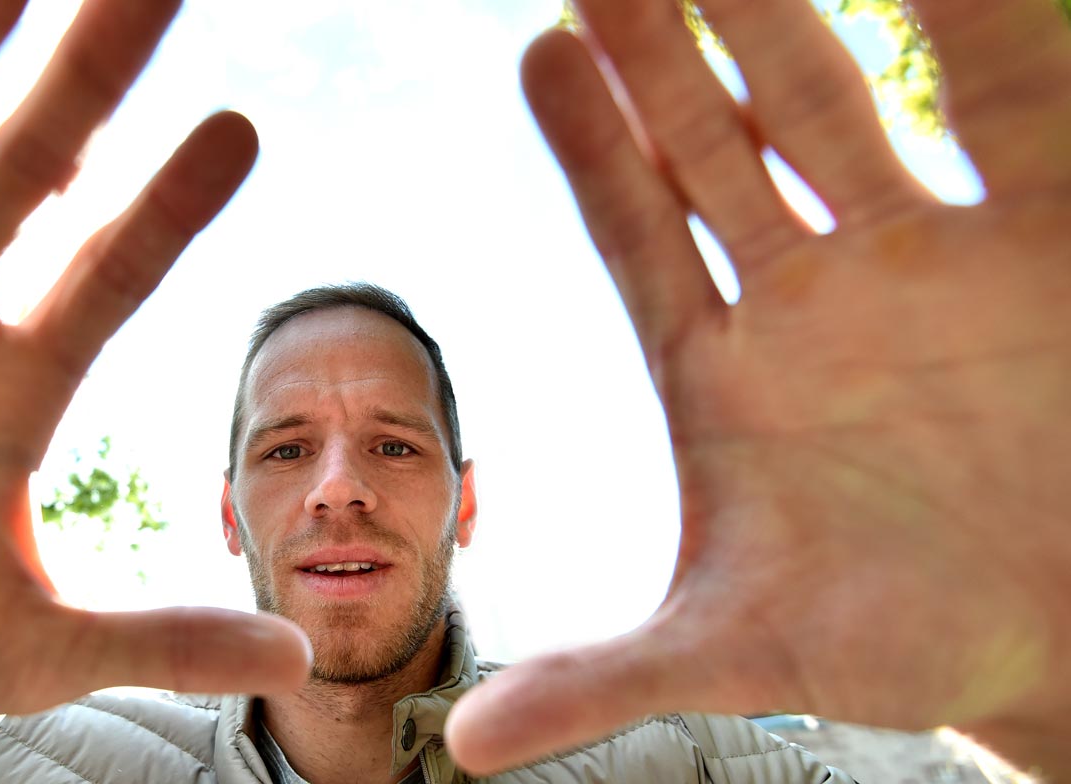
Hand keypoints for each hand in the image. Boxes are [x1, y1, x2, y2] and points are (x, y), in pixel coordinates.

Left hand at [446, 0, 1070, 775]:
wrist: (1067, 634)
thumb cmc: (905, 641)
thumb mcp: (745, 653)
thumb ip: (603, 682)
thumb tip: (468, 750)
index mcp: (725, 366)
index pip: (642, 231)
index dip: (597, 145)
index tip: (542, 52)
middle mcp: (809, 293)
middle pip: (714, 144)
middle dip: (664, 52)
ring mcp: (920, 254)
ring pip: (831, 110)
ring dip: (775, 22)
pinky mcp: (1039, 235)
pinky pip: (1003, 107)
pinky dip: (969, 28)